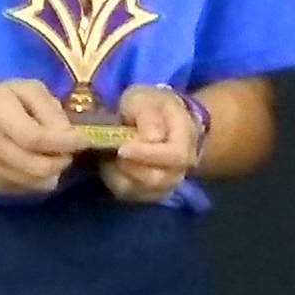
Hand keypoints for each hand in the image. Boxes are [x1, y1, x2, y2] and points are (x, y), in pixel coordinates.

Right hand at [0, 77, 86, 197]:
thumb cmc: (6, 99)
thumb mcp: (29, 89)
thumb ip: (50, 108)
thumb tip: (67, 134)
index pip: (35, 138)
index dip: (63, 142)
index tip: (83, 139)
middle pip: (37, 167)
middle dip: (62, 159)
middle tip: (69, 148)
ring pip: (37, 183)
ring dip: (55, 171)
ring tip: (54, 153)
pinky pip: (30, 189)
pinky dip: (42, 179)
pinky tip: (38, 161)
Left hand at [101, 84, 204, 203]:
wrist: (157, 120)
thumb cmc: (150, 106)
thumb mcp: (145, 99)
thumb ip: (147, 115)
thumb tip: (151, 138)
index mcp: (186, 138)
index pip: (174, 155)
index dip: (147, 154)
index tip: (122, 148)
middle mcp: (182, 167)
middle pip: (158, 179)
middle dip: (130, 168)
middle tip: (112, 152)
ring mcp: (167, 183)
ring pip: (142, 191)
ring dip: (120, 175)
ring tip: (109, 155)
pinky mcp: (150, 192)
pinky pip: (131, 194)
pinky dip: (115, 181)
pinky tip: (109, 164)